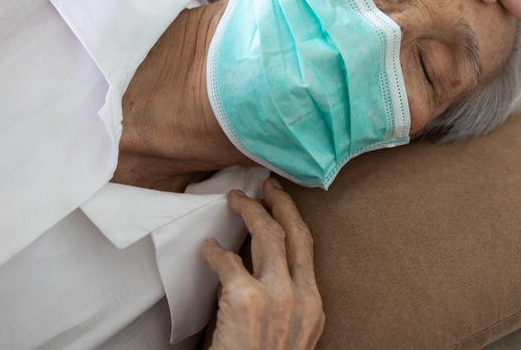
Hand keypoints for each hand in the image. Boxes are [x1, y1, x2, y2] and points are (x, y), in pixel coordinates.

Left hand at [202, 178, 323, 349]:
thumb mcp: (285, 335)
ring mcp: (275, 296)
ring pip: (267, 234)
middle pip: (293, 233)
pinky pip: (228, 259)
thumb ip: (281, 303)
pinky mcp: (245, 298)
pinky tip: (207, 248)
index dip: (294, 218)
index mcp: (313, 308)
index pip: (307, 249)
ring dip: (249, 211)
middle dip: (279, 202)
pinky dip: (214, 250)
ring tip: (234, 200)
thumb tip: (256, 269)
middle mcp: (301, 298)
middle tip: (264, 186)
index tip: (281, 201)